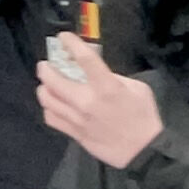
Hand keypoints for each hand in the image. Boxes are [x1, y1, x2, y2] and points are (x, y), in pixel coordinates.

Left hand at [37, 40, 161, 167]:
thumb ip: (114, 77)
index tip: (63, 37)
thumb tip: (97, 72)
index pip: (84, 59)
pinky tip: (53, 104)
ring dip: (44, 88)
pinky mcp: (75, 134)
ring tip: (46, 84)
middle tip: (46, 64)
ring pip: (48, 100)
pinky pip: (51, 118)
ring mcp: (78, 119)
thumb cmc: (144, 117)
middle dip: (46, 68)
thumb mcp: (137, 89)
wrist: (143, 151)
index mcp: (107, 87)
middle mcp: (88, 101)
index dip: (71, 43)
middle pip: (54, 80)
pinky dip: (48, 108)